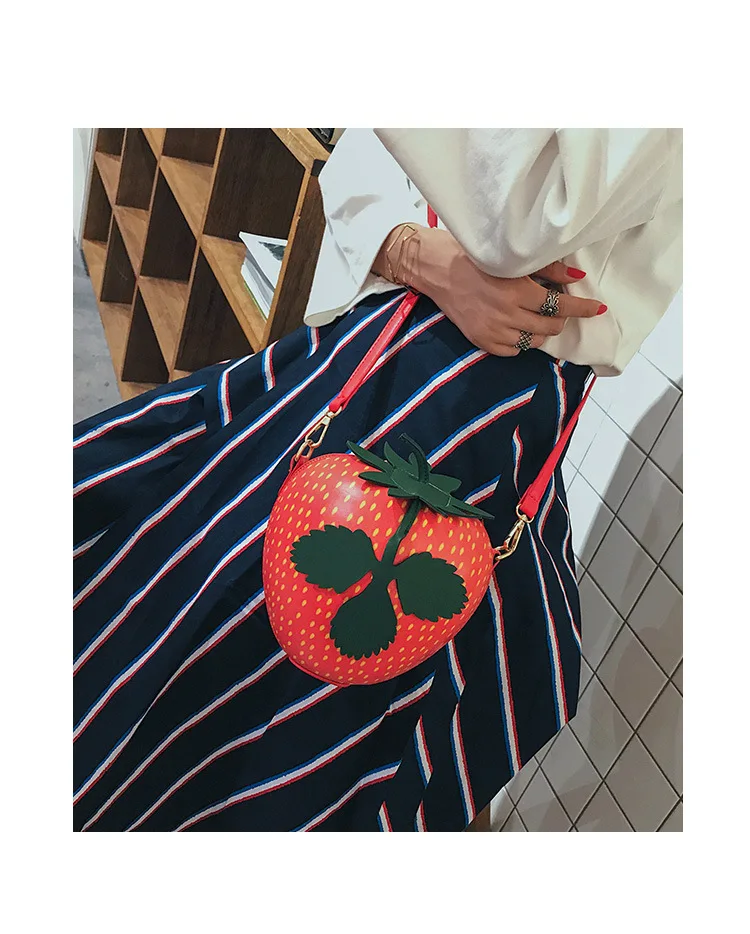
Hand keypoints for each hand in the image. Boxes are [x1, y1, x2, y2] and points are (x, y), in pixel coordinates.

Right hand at [377, 225, 604, 356]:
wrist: (435, 268)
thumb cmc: (472, 256)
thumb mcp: (510, 258)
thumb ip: (546, 270)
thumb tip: (575, 279)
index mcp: (516, 290)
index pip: (560, 305)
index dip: (582, 308)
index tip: (597, 308)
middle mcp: (506, 314)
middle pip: (550, 327)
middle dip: (560, 319)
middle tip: (558, 307)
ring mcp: (492, 331)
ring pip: (533, 342)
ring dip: (541, 330)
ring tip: (536, 317)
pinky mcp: (481, 341)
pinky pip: (513, 350)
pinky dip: (521, 341)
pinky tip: (517, 327)